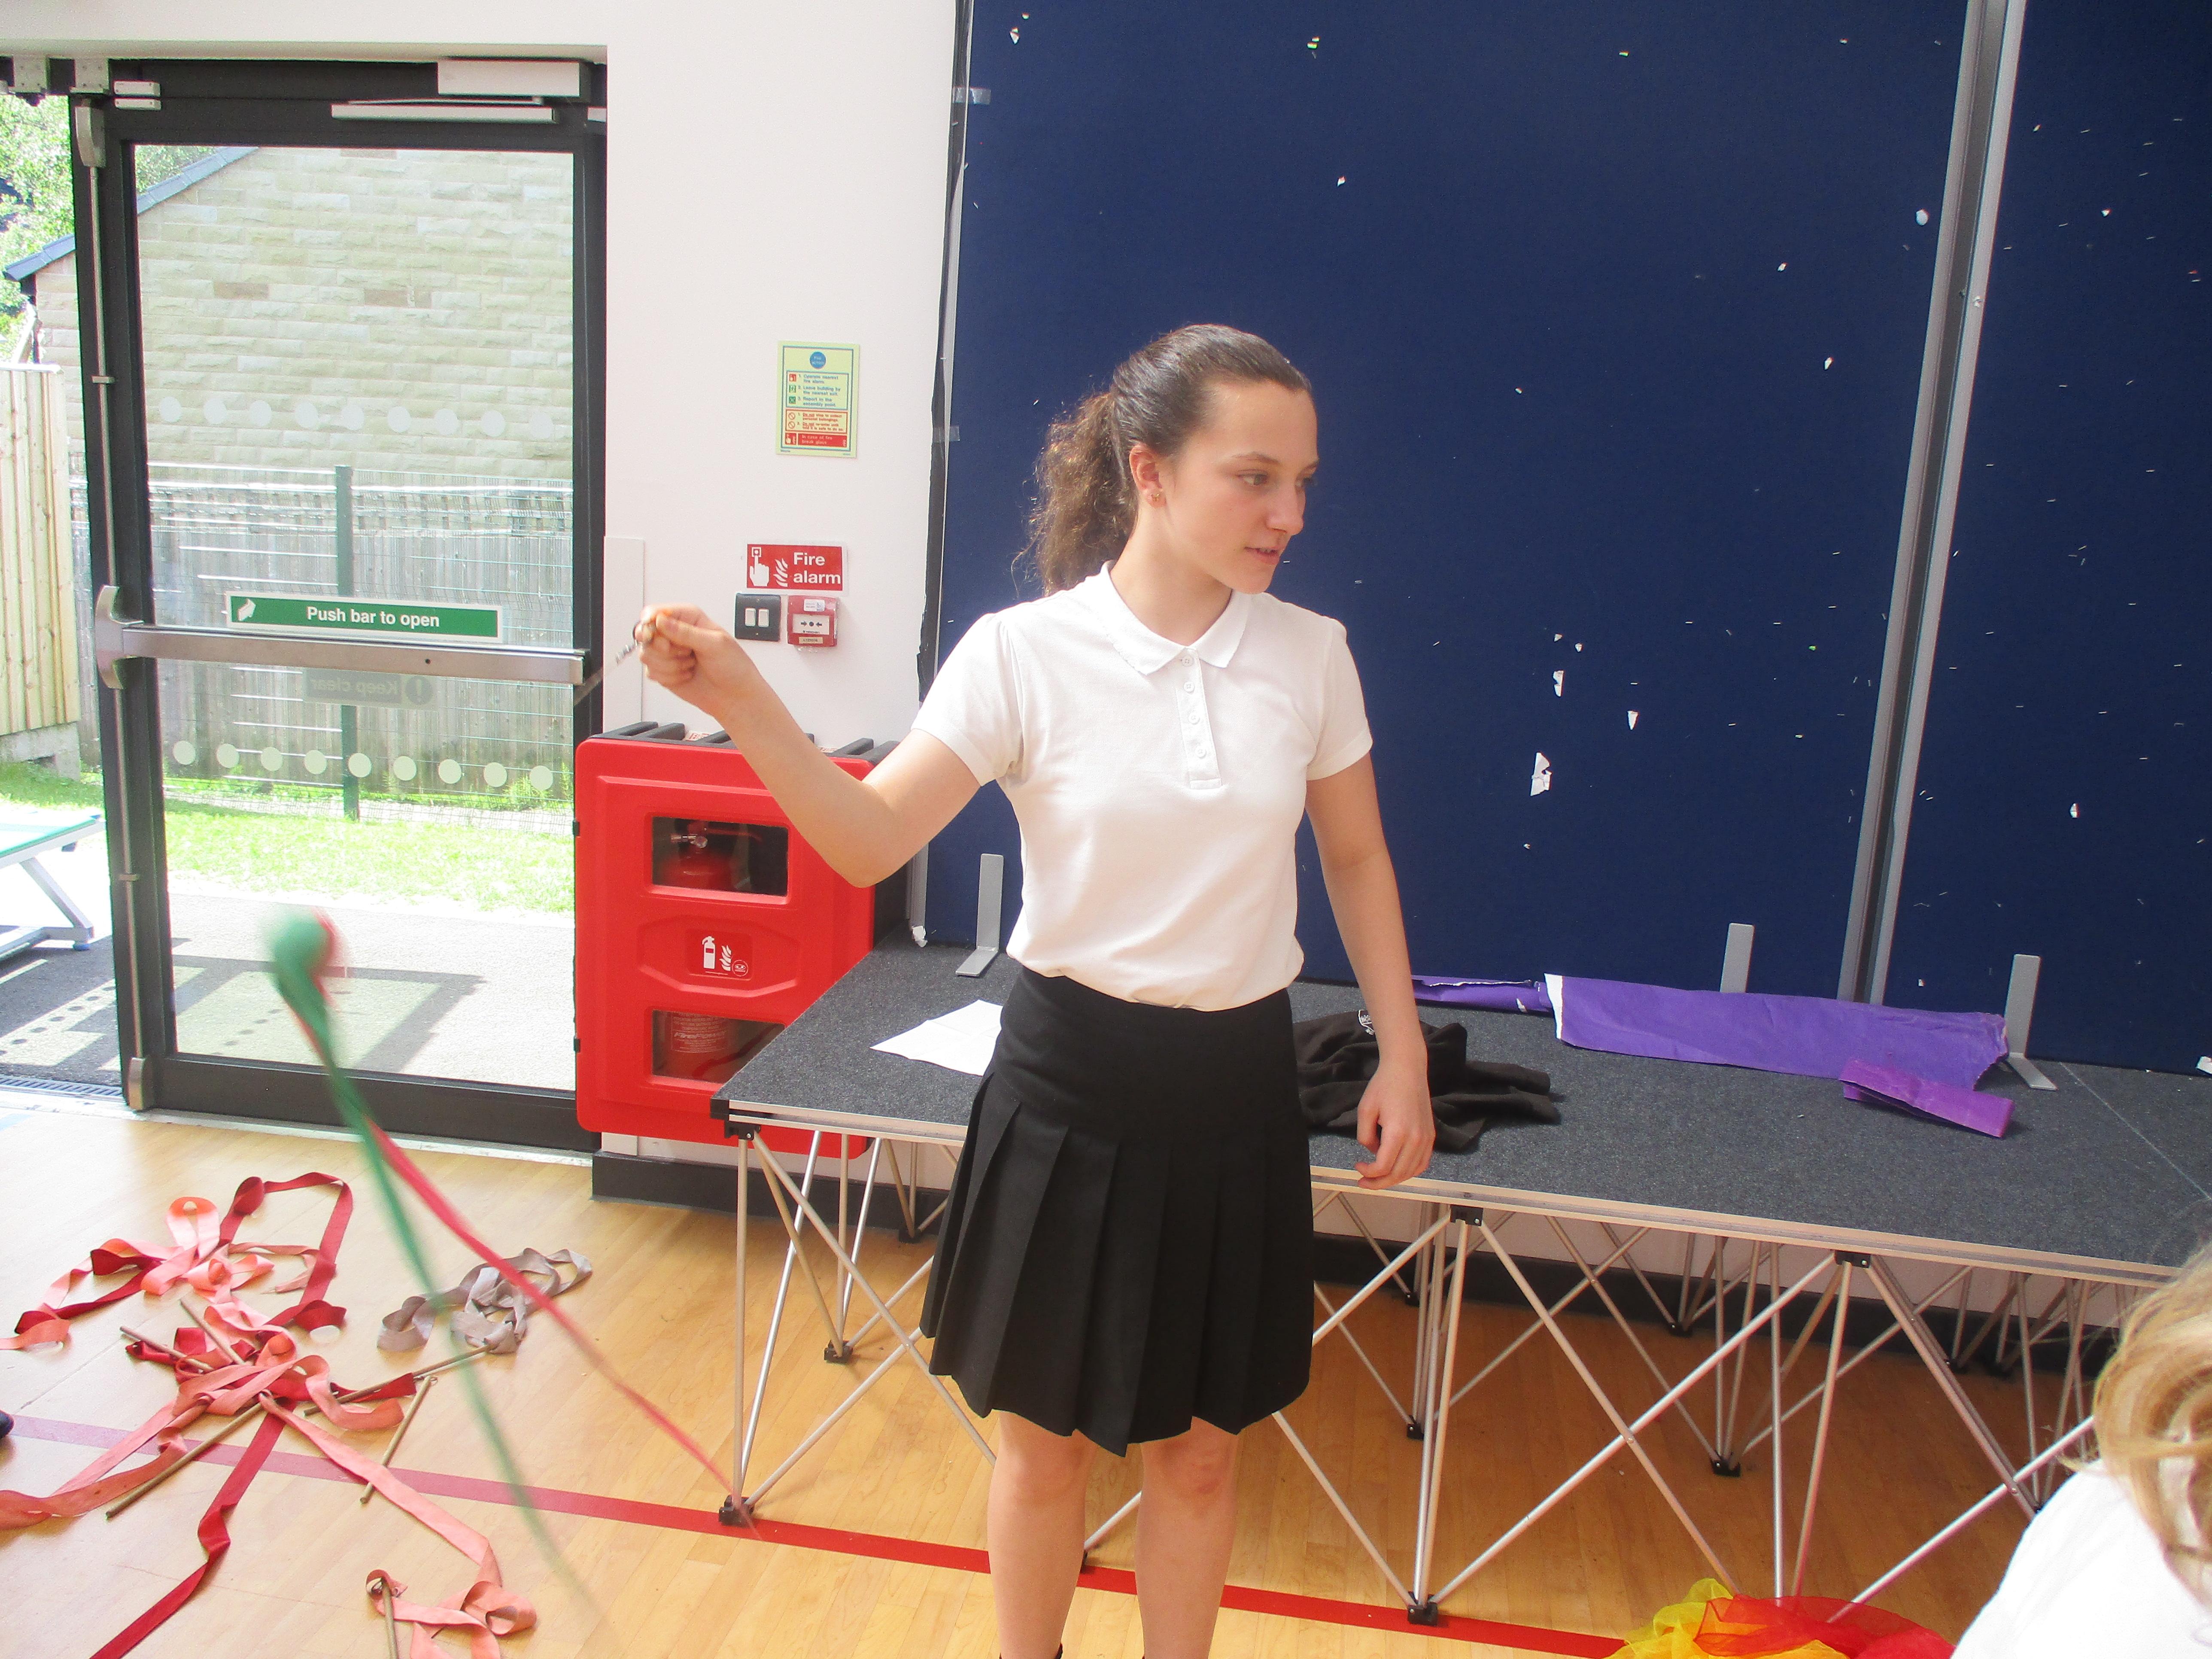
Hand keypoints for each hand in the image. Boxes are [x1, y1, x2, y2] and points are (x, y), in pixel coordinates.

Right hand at [636, 603, 767, 719]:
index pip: (655, 612)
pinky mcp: (664, 670)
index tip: (655, 633)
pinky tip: (686, 675)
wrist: (734, 695)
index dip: (650, 622)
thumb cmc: (733, 666)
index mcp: (688, 618)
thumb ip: (686, 632)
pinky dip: (669, 677)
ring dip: (669, 664)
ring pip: (646, 654)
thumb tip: (661, 621)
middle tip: (684, 652)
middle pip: (645, 633)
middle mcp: (675, 633)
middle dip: (663, 648)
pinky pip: (651, 672)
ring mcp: (668, 653)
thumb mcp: (715, 644)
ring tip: (690, 664)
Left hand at [1353, 1062, 1433, 1189]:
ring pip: (1412, 1172)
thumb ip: (1365, 1136)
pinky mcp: (1431, 1136)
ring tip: (1378, 1178)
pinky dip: (1410, 1171)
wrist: (1407, 1070)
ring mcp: (1426, 1138)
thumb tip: (1374, 1153)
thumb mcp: (1365, 1110)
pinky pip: (1422, 1163)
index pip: (1383, 1166)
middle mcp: (1416, 1138)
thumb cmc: (1384, 1086)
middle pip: (1398, 1174)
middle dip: (1378, 1182)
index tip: (1357, 1166)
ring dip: (1394, 1179)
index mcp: (1398, 1132)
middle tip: (1364, 1182)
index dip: (1368, 1172)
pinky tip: (1397, 1169)